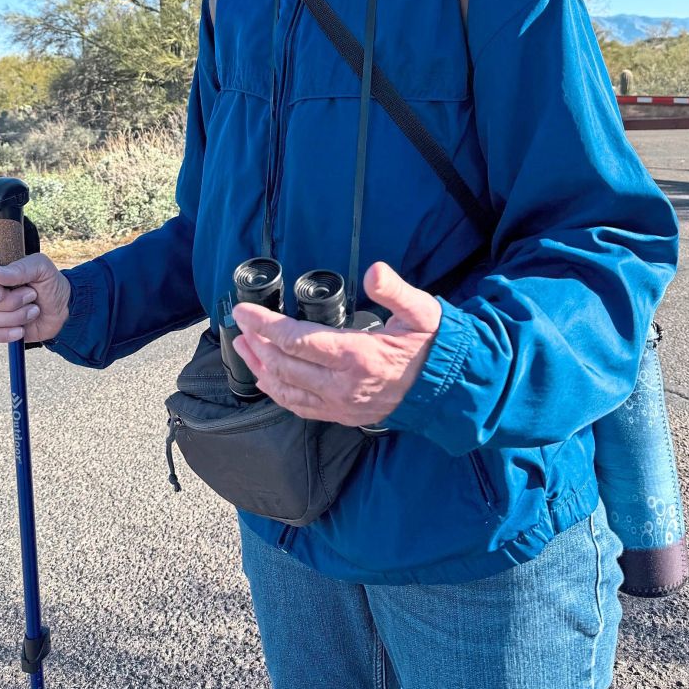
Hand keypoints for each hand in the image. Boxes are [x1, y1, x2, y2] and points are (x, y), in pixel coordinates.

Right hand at [0, 251, 71, 344]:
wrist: (63, 310)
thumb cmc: (51, 283)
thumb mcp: (42, 268)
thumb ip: (20, 268)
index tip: (0, 293)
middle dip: (12, 302)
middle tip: (33, 295)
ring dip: (16, 317)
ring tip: (34, 311)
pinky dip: (6, 334)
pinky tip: (22, 330)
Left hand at [231, 261, 440, 425]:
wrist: (448, 389)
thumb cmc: (432, 345)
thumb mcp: (421, 311)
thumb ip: (396, 290)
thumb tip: (375, 272)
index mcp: (357, 356)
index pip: (296, 341)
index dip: (264, 325)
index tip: (242, 312)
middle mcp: (343, 385)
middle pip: (283, 366)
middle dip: (256, 344)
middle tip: (240, 325)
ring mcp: (341, 405)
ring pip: (286, 390)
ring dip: (259, 368)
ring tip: (243, 347)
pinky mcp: (343, 415)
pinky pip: (299, 408)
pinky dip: (276, 392)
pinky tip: (266, 378)